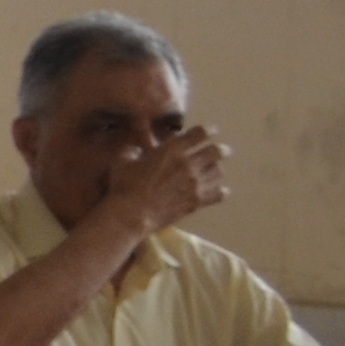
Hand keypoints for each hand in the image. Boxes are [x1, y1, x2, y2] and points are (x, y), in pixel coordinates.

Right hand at [112, 124, 231, 239]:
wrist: (131, 214)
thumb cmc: (124, 186)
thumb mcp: (122, 161)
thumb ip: (133, 151)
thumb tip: (137, 148)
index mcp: (172, 150)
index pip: (200, 133)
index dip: (208, 130)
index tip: (211, 131)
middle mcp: (189, 163)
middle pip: (216, 151)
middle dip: (221, 150)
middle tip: (222, 151)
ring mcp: (195, 183)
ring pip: (219, 171)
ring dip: (217, 169)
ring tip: (215, 170)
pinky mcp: (197, 201)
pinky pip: (219, 194)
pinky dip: (220, 191)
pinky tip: (219, 191)